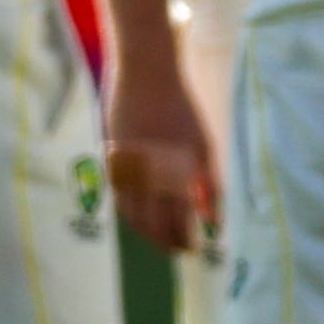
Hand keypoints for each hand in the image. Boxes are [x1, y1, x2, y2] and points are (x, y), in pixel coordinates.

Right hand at [100, 61, 217, 256]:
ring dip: (145, 231)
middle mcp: (148, 173)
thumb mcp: (203, 145)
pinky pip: (119, 195)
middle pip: (152, 223)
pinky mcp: (111, 158)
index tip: (190, 249)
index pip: (177, 220)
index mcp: (174, 170)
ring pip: (131, 214)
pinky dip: (129, 211)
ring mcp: (126, 167)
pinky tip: (140, 214)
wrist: (145, 73)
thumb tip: (213, 219)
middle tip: (175, 250)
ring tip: (158, 237)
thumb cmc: (181, 108)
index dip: (183, 239)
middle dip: (164, 241)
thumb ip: (208, 184)